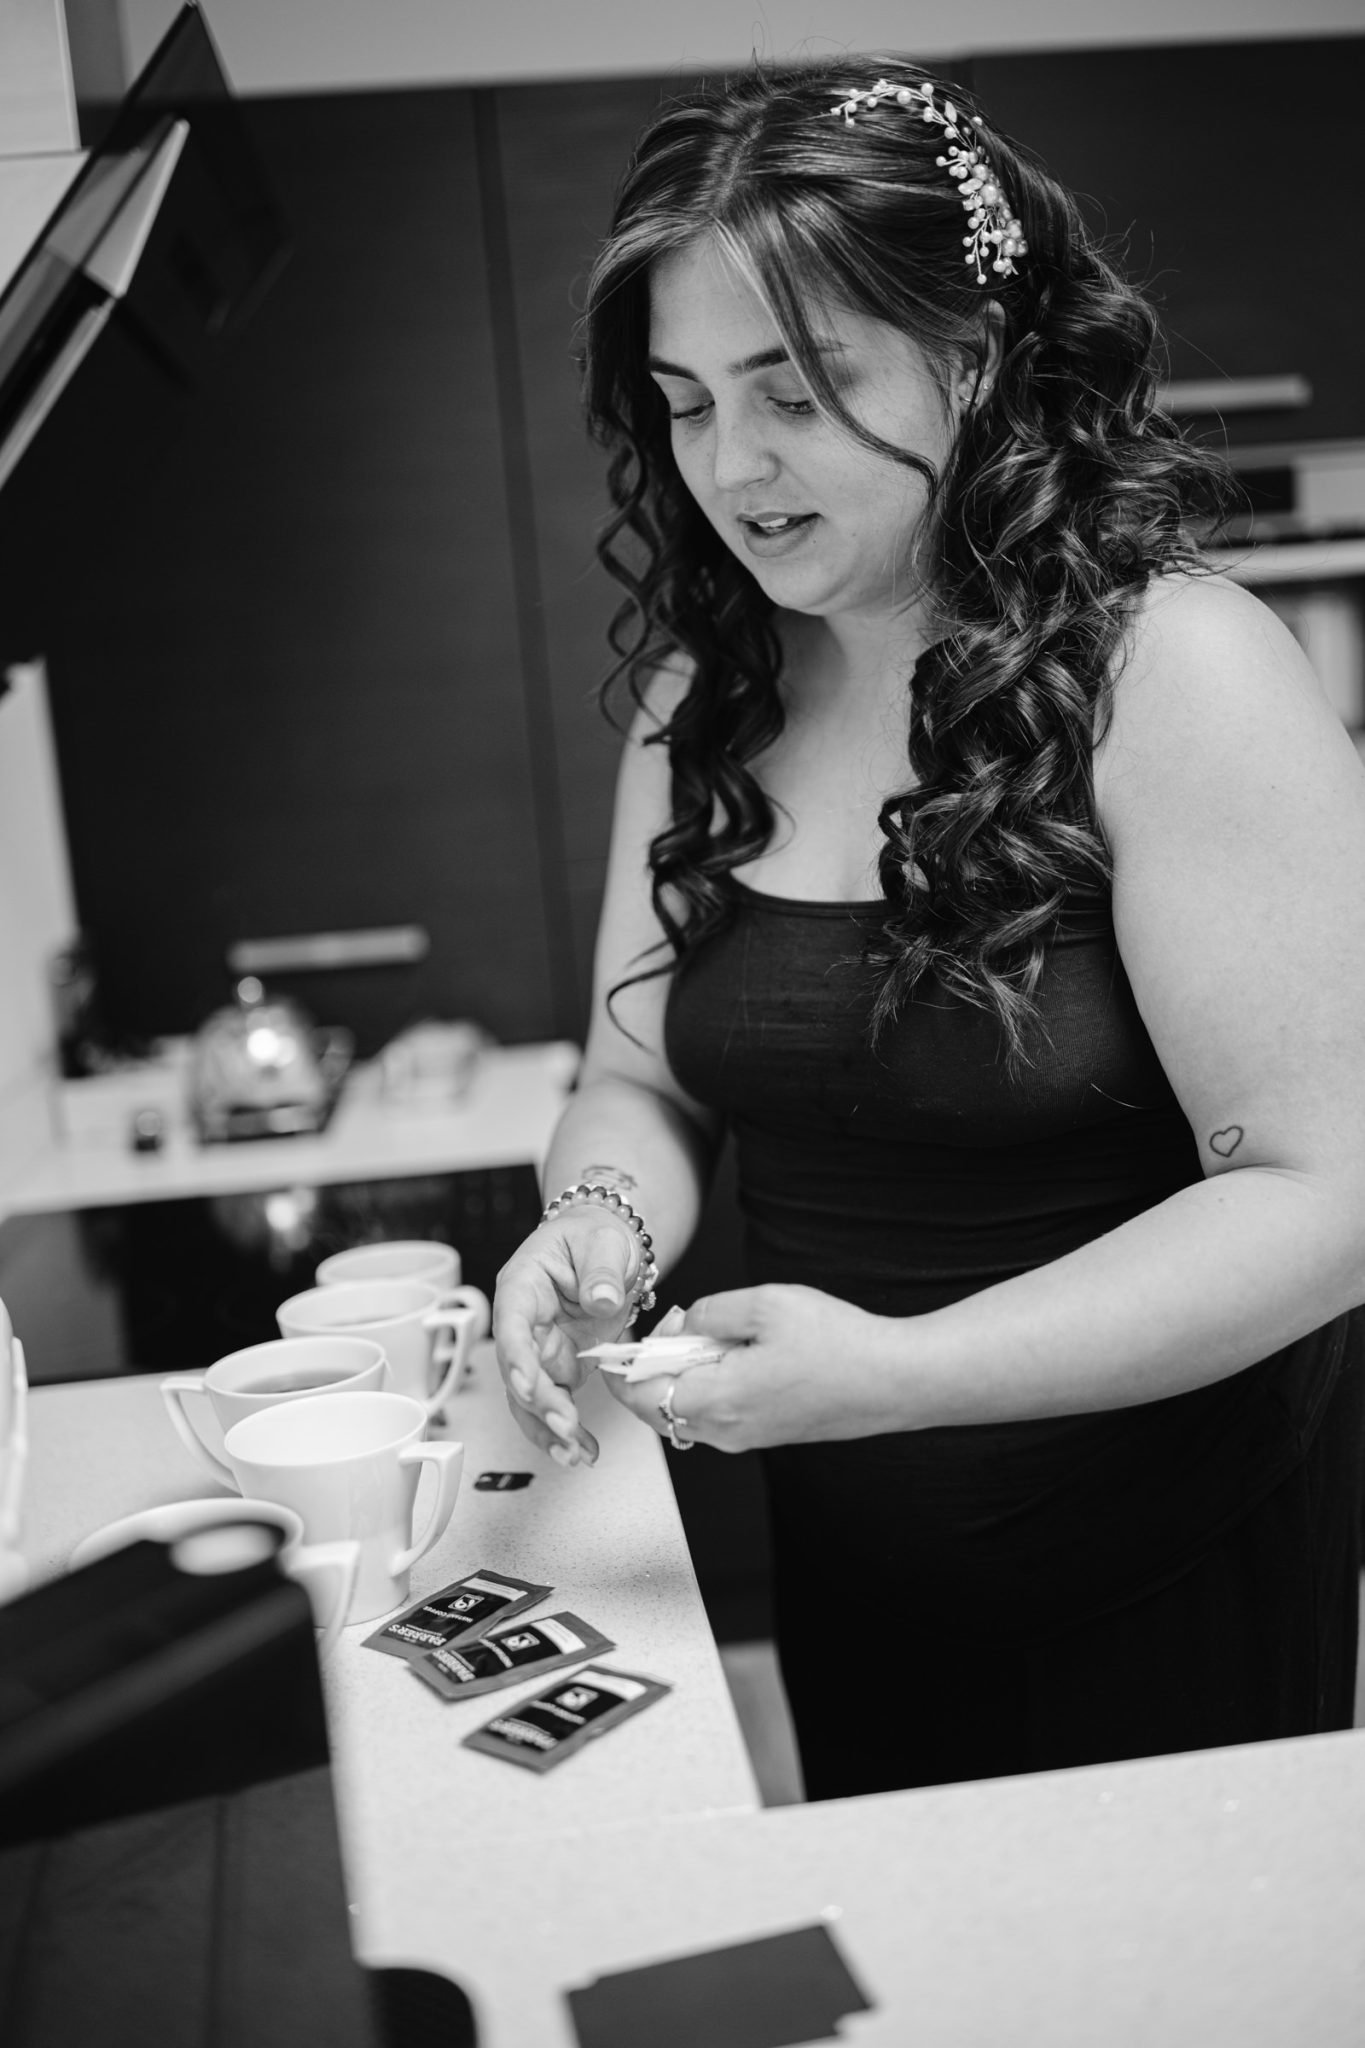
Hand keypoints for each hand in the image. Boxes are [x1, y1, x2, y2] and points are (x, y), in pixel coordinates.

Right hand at [493, 1208, 646, 1467]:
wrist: (604, 1247)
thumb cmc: (592, 1237)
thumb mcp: (603, 1242)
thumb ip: (602, 1271)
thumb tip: (602, 1300)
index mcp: (522, 1287)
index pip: (511, 1325)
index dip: (517, 1358)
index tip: (528, 1385)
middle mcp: (523, 1324)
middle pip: (518, 1371)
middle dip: (539, 1404)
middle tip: (566, 1427)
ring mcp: (539, 1350)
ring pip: (530, 1399)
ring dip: (548, 1429)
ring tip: (574, 1454)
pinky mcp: (559, 1368)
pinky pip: (555, 1404)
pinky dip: (566, 1431)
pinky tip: (582, 1451)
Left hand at [603, 1284, 894, 1452]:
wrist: (896, 1381)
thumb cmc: (841, 1345)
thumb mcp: (766, 1303)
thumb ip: (711, 1309)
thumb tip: (686, 1320)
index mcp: (717, 1400)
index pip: (639, 1394)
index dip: (625, 1364)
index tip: (627, 1338)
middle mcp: (726, 1430)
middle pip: (659, 1406)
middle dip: (657, 1365)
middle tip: (682, 1325)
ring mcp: (747, 1438)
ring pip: (689, 1410)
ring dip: (687, 1374)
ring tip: (718, 1334)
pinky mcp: (767, 1434)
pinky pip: (719, 1413)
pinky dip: (713, 1383)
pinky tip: (741, 1352)